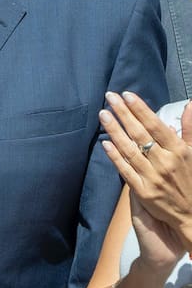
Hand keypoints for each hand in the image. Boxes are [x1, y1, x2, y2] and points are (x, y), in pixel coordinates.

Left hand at [100, 92, 191, 256]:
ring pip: (130, 150)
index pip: (156, 126)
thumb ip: (190, 130)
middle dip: (124, 114)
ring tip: (103, 115)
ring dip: (115, 131)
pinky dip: (115, 156)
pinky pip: (125, 171)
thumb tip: (189, 105)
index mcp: (179, 151)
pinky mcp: (143, 192)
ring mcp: (153, 177)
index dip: (141, 110)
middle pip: (140, 134)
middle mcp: (165, 162)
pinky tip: (105, 143)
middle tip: (109, 97)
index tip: (127, 95)